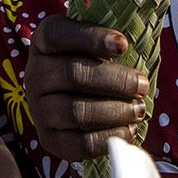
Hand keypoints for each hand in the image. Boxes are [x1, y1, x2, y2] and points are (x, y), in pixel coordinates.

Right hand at [23, 15, 149, 161]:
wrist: (75, 102)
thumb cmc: (93, 66)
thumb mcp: (94, 46)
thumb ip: (109, 40)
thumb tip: (133, 41)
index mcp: (43, 42)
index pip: (58, 34)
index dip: (91, 38)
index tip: (124, 45)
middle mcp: (35, 74)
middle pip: (73, 74)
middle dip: (115, 80)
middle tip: (142, 85)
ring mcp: (38, 109)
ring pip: (76, 111)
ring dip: (114, 111)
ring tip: (138, 110)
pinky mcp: (49, 139)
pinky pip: (78, 143)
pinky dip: (107, 137)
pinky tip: (128, 131)